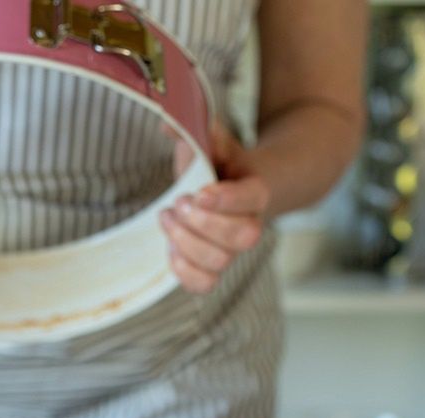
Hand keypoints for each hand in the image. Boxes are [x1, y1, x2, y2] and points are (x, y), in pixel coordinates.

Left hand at [161, 124, 267, 293]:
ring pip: (220, 262)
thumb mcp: (210, 142)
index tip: (199, 193)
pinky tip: (170, 248)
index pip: (253, 198)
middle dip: (203, 222)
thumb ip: (194, 130)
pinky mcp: (211, 268)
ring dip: (186, 242)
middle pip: (241, 238)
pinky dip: (183, 272)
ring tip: (168, 217)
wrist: (235, 189)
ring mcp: (231, 250)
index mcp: (256, 190)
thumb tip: (168, 124)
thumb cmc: (219, 165)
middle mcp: (250, 224)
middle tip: (178, 202)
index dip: (228, 200)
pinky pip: (204, 284)